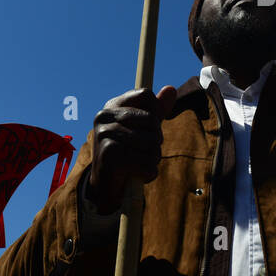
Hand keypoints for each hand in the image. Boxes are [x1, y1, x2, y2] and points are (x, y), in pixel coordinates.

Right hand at [87, 86, 176, 213]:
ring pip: (152, 143)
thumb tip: (172, 89)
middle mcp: (104, 117)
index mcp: (111, 106)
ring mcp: (105, 135)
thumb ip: (156, 111)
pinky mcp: (109, 156)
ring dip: (153, 159)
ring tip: (139, 164)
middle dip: (156, 140)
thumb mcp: (141, 130)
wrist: (105, 187)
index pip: (145, 95)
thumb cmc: (126, 154)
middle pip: (152, 121)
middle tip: (143, 152)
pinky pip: (147, 163)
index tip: (150, 128)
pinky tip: (136, 175)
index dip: (156, 112)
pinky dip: (148, 173)